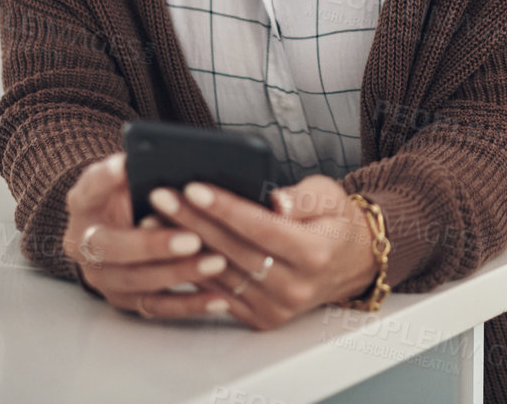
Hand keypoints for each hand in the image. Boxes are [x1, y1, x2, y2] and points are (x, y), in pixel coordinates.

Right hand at [60, 153, 232, 313]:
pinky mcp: (124, 300)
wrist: (115, 225)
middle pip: (110, 247)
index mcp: (84, 203)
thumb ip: (145, 168)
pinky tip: (219, 298)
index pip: (89, 187)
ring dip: (179, 274)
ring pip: (136, 281)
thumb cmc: (133, 193)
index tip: (128, 165)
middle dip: (153, 245)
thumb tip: (174, 158)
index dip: (107, 177)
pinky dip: (189, 304)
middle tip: (192, 239)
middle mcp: (83, 243)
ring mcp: (102, 276)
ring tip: (216, 263)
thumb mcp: (131, 174)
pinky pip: (157, 307)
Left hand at [140, 174, 381, 329]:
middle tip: (160, 197)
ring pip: (221, 274)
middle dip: (192, 221)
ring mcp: (278, 307)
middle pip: (233, 250)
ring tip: (154, 220)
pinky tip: (171, 249)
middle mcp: (296, 286)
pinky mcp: (263, 318)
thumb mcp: (330, 196)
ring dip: (183, 247)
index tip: (193, 188)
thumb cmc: (336, 221)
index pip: (261, 228)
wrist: (352, 261)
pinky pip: (220, 294)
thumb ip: (302, 198)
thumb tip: (275, 200)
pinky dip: (193, 270)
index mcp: (315, 253)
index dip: (225, 208)